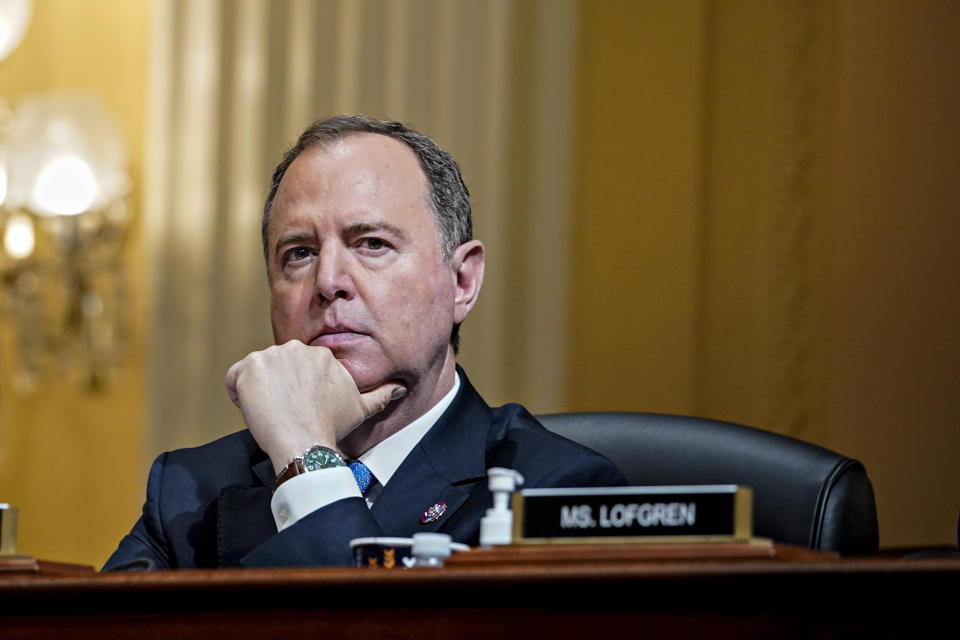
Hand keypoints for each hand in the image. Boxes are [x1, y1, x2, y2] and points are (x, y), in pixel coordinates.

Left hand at [225, 340, 405, 472]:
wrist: (304, 441)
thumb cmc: (331, 427)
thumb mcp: (360, 408)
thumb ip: (381, 394)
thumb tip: (401, 387)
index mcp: (320, 355)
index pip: (296, 368)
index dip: (294, 390)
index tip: (299, 408)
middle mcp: (296, 348)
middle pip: (276, 368)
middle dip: (277, 388)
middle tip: (285, 413)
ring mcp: (271, 356)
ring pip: (255, 373)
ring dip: (258, 392)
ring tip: (271, 413)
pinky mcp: (248, 367)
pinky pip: (234, 379)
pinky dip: (238, 395)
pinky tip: (252, 410)